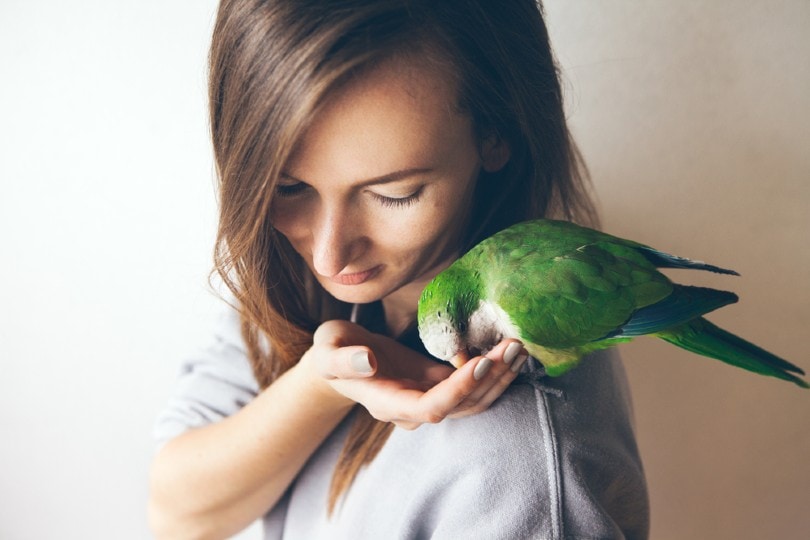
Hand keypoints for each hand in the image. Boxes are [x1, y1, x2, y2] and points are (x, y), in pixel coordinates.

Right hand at [300, 320, 528, 429]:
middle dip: (491, 379)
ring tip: (519, 347)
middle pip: (461, 406)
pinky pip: (472, 386)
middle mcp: (412, 409)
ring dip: (499, 377)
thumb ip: (342, 359)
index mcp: (387, 403)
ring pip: (473, 400)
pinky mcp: (438, 385)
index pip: (430, 408)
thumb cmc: (330, 352)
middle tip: (513, 346)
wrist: (339, 359)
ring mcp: (428, 399)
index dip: (458, 390)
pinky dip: (493, 372)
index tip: (481, 362)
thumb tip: (368, 361)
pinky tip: (508, 350)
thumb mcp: (327, 349)